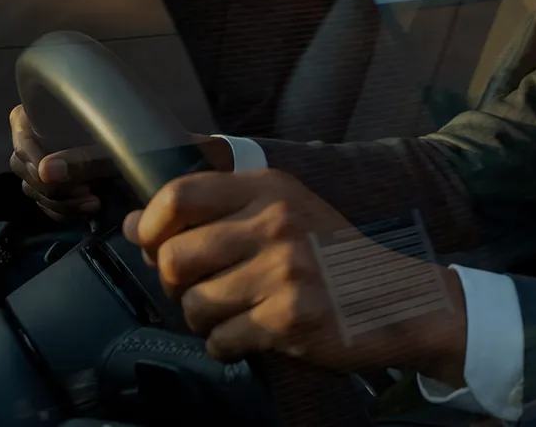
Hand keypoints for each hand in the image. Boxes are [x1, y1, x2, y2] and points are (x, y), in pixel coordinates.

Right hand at [9, 105, 233, 220]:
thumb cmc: (164, 141)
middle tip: (83, 193)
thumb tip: (46, 169)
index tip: (49, 170)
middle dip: (46, 184)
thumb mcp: (128, 147)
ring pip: (33, 185)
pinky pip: (48, 201)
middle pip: (22, 161)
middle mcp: (57, 129)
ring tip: (92, 202)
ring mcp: (62, 157)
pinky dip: (63, 211)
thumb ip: (87, 158)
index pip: (21, 124)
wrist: (194, 160)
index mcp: (66, 105)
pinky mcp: (72, 182)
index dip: (28, 148)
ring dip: (56, 201)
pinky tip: (90, 209)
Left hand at [123, 170, 468, 382]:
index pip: (180, 195)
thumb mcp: (288, 211)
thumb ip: (219, 211)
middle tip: (195, 288)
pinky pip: (221, 340)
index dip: (150, 224)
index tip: (150, 241)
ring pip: (194, 304)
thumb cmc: (334, 260)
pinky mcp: (289, 319)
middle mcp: (277, 224)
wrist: (401, 300)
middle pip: (175, 256)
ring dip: (203, 319)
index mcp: (271, 190)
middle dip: (172, 283)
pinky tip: (252, 336)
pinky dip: (227, 346)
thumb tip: (135, 225)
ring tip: (233, 313)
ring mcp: (284, 273)